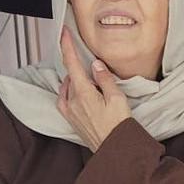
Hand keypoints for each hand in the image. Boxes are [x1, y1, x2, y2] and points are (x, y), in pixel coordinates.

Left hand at [57, 27, 133, 151]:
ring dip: (76, 80)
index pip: (71, 63)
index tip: (64, 32)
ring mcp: (69, 111)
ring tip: (91, 83)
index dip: (67, 46)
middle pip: (71, 75)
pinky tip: (78, 93)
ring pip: (67, 87)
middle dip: (79, 68)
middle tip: (94, 69)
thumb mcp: (118, 99)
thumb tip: (95, 64)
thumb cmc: (119, 126)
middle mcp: (72, 101)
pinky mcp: (70, 119)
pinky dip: (70, 91)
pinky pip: (64, 99)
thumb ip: (105, 79)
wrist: (114, 151)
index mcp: (83, 93)